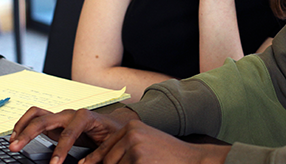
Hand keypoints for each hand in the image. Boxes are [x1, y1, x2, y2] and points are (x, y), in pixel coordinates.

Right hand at [9, 107, 138, 163]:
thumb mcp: (109, 144)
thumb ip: (97, 155)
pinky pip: (36, 118)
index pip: (69, 133)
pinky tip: (17, 137)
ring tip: (13, 142)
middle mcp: (70, 114)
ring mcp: (61, 116)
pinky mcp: (55, 122)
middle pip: (45, 120)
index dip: (60, 149)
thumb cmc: (112, 133)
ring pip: (37, 115)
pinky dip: (24, 125)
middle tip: (15, 149)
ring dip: (22, 127)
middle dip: (29, 134)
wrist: (114, 125)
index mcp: (86, 117)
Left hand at [81, 120, 230, 163]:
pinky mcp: (138, 159)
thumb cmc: (169, 154)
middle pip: (107, 160)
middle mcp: (131, 133)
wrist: (191, 159)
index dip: (94, 160)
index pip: (106, 147)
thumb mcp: (145, 143)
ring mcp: (134, 146)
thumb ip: (124, 148)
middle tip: (137, 160)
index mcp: (132, 126)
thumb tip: (101, 160)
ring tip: (147, 161)